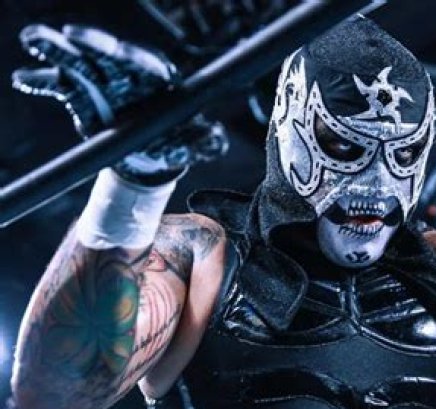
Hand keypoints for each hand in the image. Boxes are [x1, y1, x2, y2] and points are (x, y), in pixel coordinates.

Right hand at [13, 24, 227, 183]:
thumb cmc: (175, 141)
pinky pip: (60, 85)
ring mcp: (102, 81)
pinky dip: (42, 81)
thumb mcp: (194, 145)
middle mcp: (128, 75)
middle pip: (108, 54)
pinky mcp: (82, 95)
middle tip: (68, 35)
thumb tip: (216, 138)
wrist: (149, 153)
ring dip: (56, 51)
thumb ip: (206, 142)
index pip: (145, 63)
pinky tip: (26, 78)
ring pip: (79, 62)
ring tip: (34, 40)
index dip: (131, 57)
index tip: (118, 52)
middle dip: (90, 44)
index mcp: (157, 80)